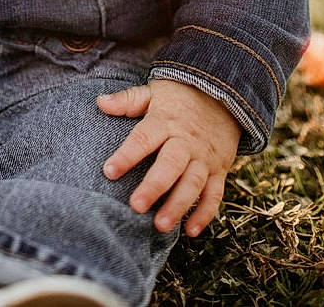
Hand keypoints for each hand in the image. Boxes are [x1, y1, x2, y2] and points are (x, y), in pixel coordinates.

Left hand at [97, 79, 240, 236]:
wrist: (223, 96)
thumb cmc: (180, 96)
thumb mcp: (153, 91)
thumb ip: (128, 100)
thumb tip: (100, 102)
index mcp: (165, 121)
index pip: (143, 139)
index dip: (126, 155)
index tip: (108, 172)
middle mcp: (185, 141)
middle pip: (170, 165)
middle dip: (154, 187)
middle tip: (135, 207)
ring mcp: (204, 157)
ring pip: (192, 184)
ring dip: (178, 206)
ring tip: (160, 226)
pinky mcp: (219, 170)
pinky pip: (215, 194)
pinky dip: (205, 214)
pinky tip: (190, 231)